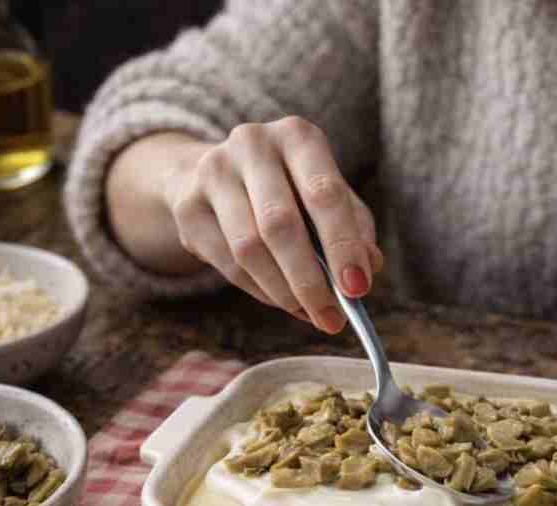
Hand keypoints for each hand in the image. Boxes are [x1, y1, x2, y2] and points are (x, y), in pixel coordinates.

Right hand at [163, 117, 382, 332]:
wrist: (219, 171)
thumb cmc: (290, 186)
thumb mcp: (327, 193)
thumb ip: (354, 226)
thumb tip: (368, 268)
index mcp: (297, 136)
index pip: (324, 193)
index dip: (342, 245)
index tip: (357, 289)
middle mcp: (252, 144)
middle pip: (280, 224)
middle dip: (310, 280)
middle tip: (332, 318)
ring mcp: (213, 172)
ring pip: (249, 249)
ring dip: (284, 293)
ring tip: (311, 314)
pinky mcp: (187, 206)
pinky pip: (227, 264)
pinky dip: (261, 291)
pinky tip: (283, 301)